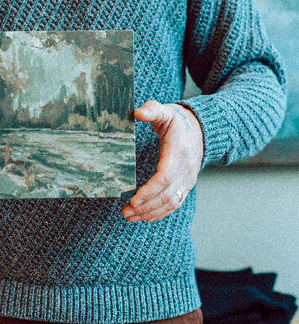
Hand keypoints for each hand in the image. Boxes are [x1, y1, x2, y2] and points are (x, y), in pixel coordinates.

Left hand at [122, 100, 202, 221]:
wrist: (202, 130)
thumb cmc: (178, 121)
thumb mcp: (165, 111)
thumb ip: (151, 109)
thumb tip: (137, 113)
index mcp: (179, 152)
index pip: (165, 177)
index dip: (149, 191)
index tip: (133, 200)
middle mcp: (186, 169)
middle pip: (167, 195)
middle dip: (146, 206)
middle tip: (125, 212)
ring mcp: (188, 179)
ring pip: (171, 203)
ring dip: (150, 212)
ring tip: (129, 216)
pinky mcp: (186, 185)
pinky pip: (175, 203)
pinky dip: (160, 213)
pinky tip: (145, 216)